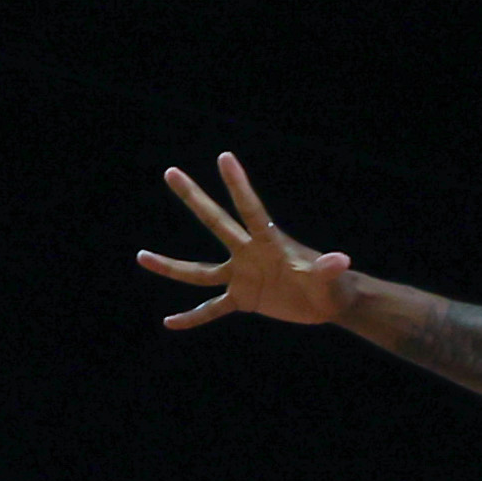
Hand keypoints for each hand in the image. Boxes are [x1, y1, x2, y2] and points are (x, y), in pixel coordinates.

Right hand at [139, 154, 354, 330]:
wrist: (327, 302)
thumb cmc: (331, 285)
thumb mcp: (329, 279)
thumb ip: (328, 269)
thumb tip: (340, 260)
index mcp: (269, 242)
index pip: (250, 209)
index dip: (238, 185)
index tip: (224, 157)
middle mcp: (248, 253)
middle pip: (216, 222)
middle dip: (194, 198)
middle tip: (171, 172)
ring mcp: (241, 275)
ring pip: (199, 272)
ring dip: (171, 268)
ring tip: (140, 257)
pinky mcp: (243, 298)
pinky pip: (212, 308)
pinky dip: (193, 316)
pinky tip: (170, 323)